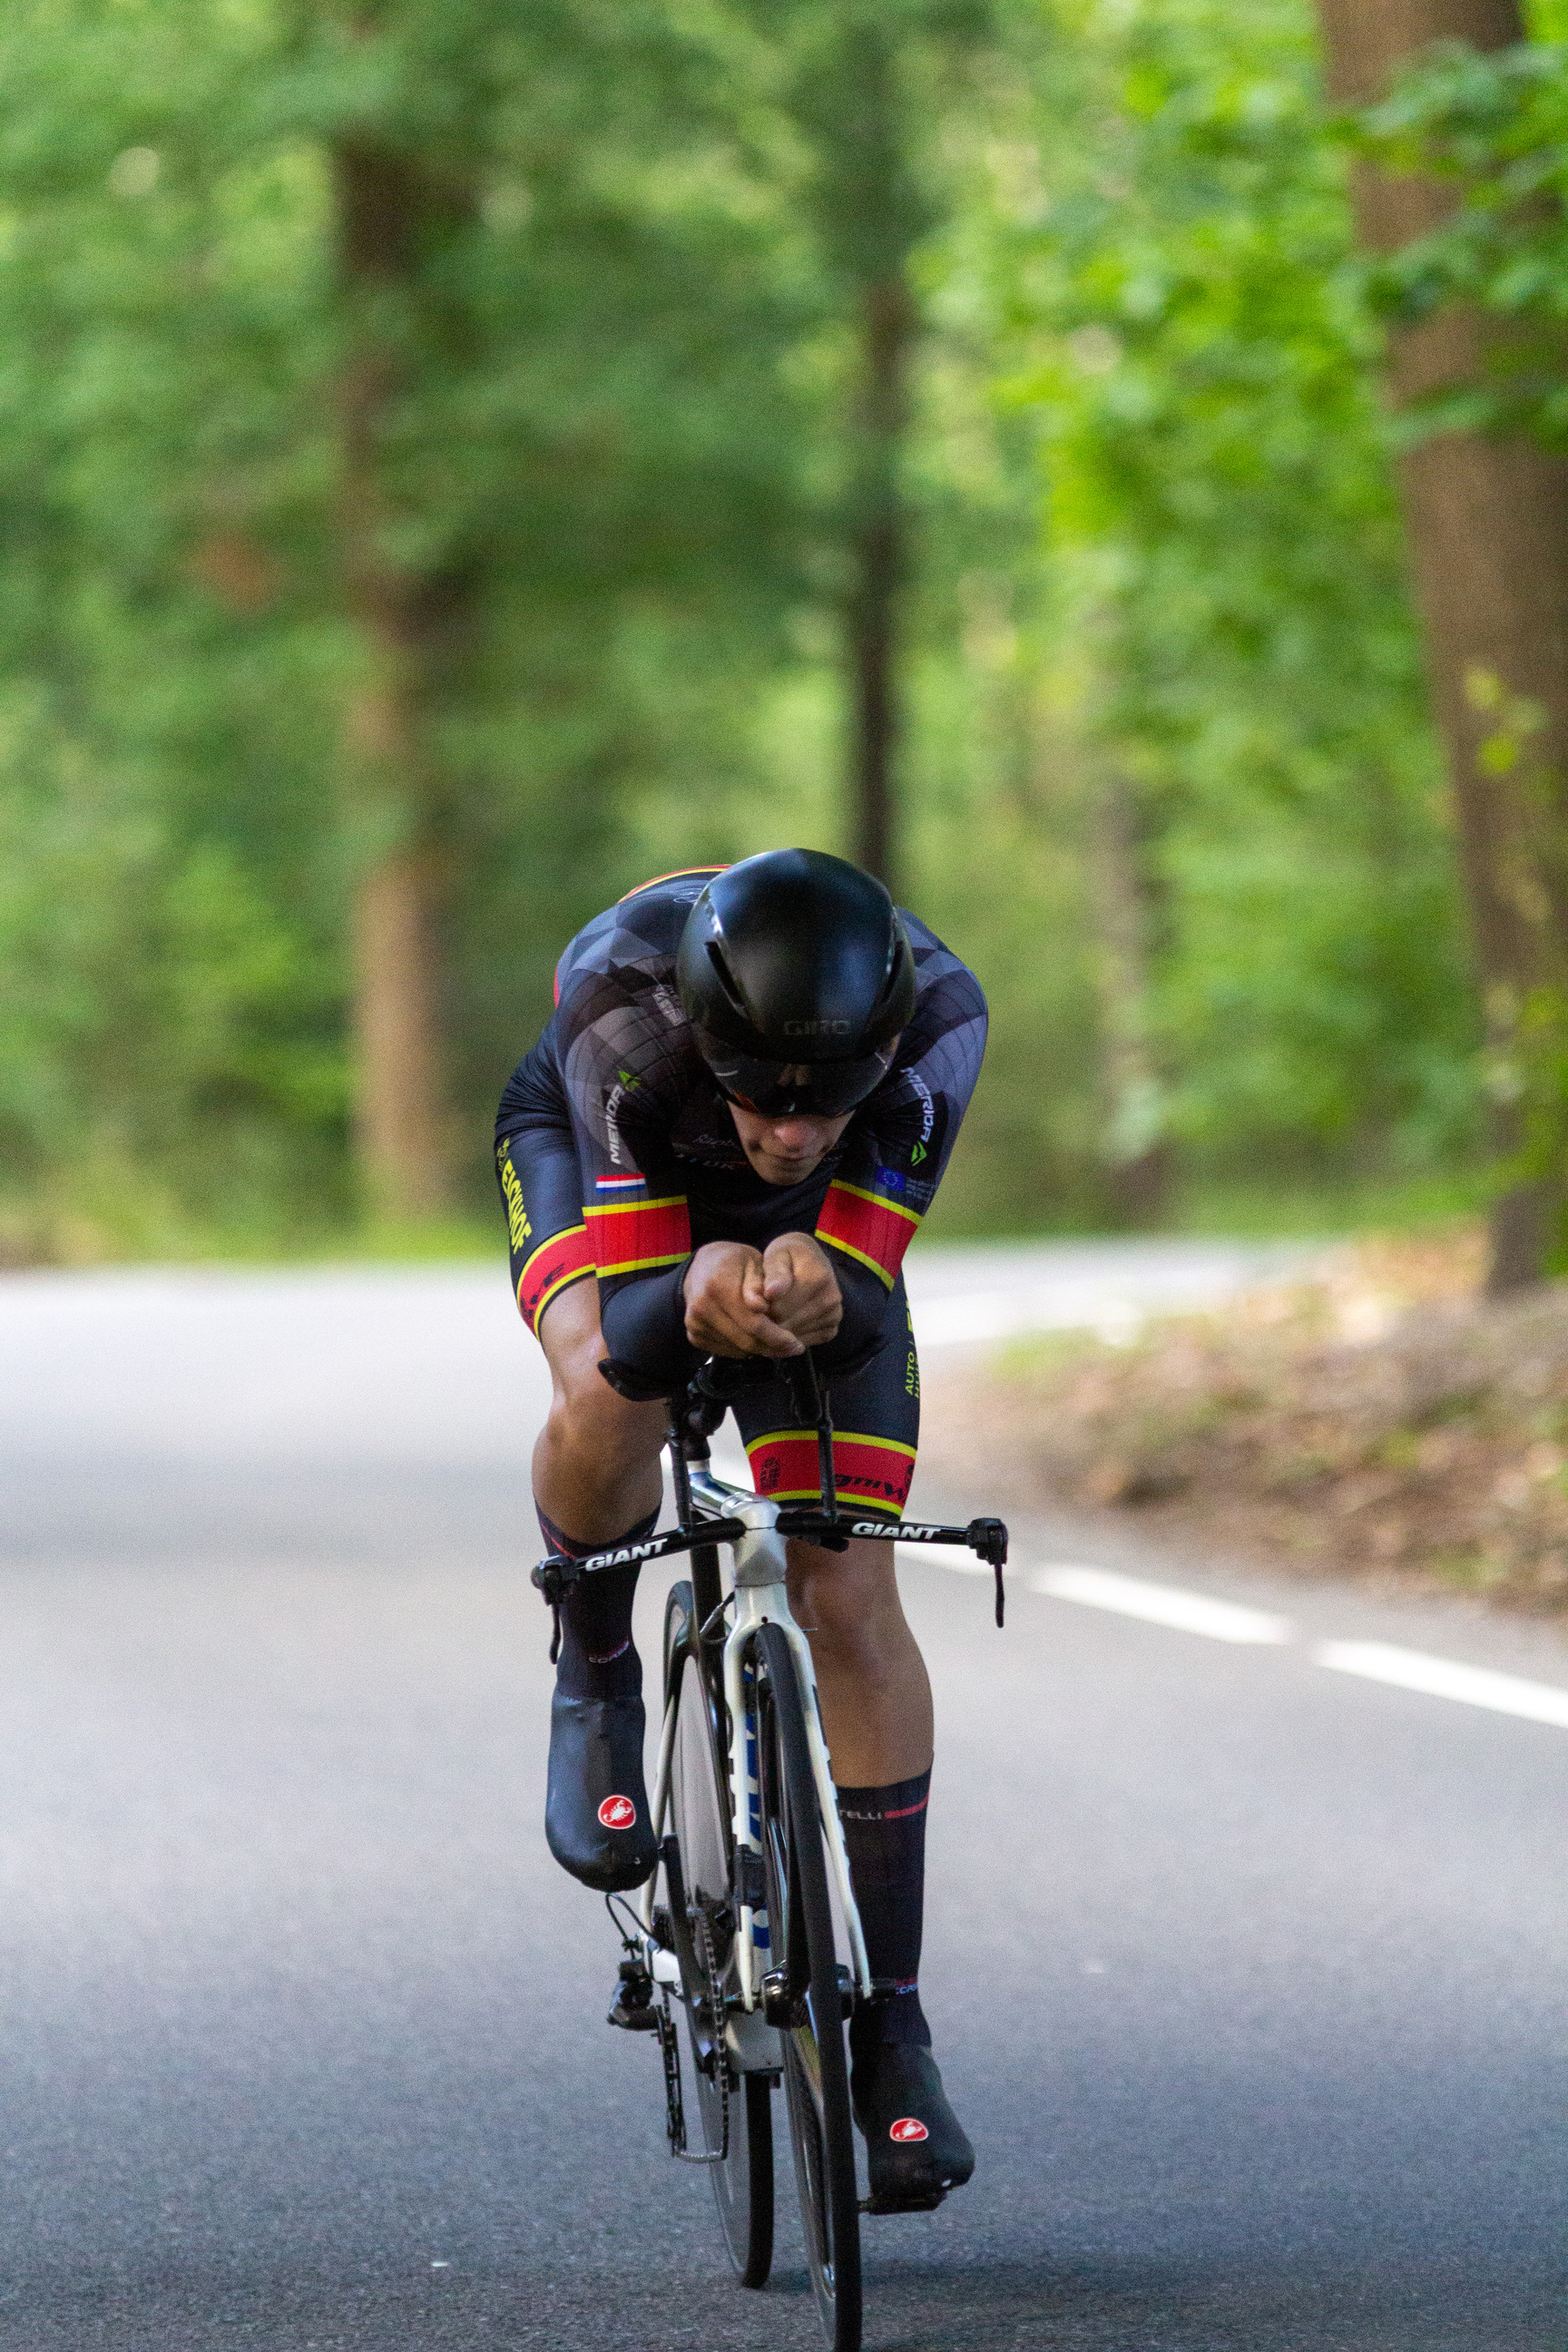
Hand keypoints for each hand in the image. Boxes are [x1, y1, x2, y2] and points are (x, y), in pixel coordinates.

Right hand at [683, 1241, 804, 1358]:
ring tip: (777, 1342)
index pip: (754, 1324)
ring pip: (737, 1350)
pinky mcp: (694, 1335)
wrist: (703, 1266)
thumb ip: (760, 1284)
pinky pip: (726, 1351)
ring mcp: (695, 1323)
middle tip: (793, 1348)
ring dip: (760, 1350)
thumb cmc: (735, 1262)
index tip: (796, 1344)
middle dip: (773, 1348)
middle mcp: (702, 1307)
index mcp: (718, 1286)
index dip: (778, 1337)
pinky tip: (755, 1338)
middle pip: (745, 1341)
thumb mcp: (753, 1263)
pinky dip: (744, 1349)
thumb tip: (761, 1307)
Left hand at [757, 1232, 841, 1347]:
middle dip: (768, 1318)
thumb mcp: (776, 1255)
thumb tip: (771, 1293)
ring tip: (772, 1311)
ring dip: (778, 1329)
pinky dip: (790, 1336)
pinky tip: (785, 1320)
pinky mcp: (832, 1328)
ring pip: (794, 1336)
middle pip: (786, 1323)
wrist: (811, 1259)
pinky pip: (804, 1341)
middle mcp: (831, 1297)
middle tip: (761, 1306)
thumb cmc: (787, 1256)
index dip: (761, 1306)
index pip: (778, 1307)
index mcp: (817, 1276)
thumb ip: (772, 1274)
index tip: (757, 1296)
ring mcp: (834, 1314)